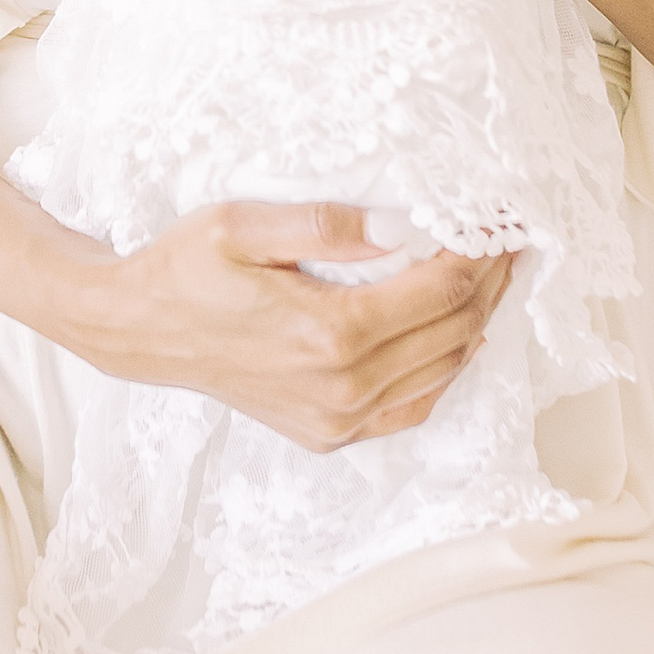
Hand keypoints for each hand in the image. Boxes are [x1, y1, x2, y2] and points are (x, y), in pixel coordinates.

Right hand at [60, 198, 515, 452]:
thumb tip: (402, 224)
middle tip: (510, 241)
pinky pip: (411, 408)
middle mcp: (342, 386)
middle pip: (452, 333)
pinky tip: (457, 340)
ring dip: (476, 324)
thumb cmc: (188, 267)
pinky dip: (445, 372)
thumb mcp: (245, 224)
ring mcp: (337, 418)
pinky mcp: (327, 432)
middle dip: (490, 283)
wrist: (142, 330)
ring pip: (441, 373)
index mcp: (329, 332)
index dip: (480, 254)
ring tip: (493, 278)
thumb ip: (327, 226)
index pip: (439, 292)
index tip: (501, 220)